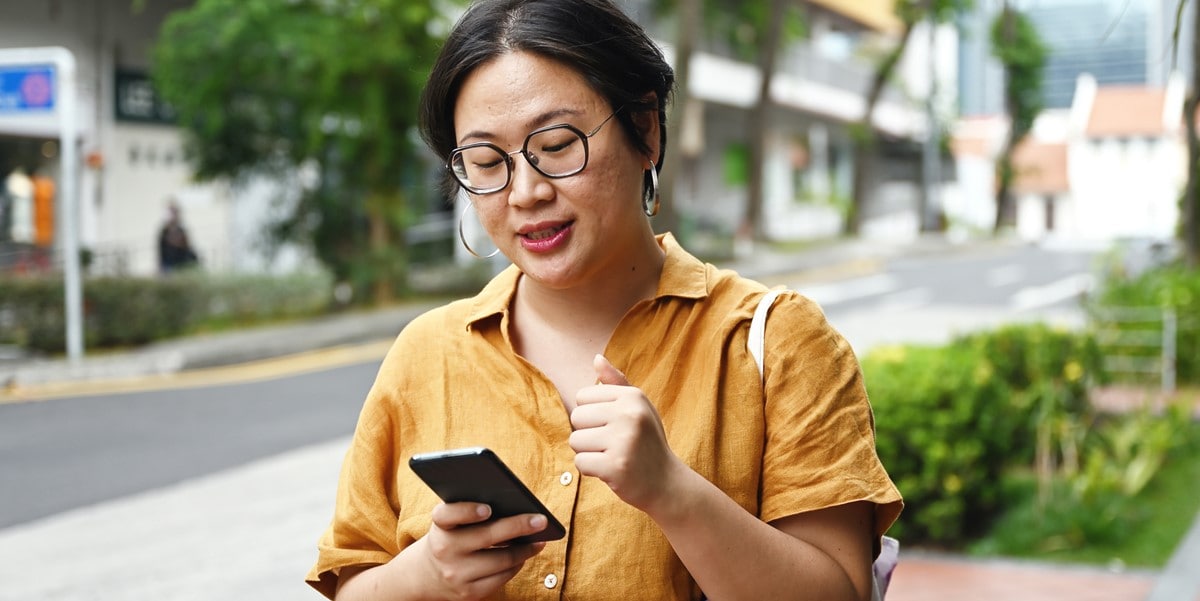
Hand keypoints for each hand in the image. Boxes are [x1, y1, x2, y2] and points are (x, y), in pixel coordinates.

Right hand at [413, 502, 547, 599]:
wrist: (426, 575)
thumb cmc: (449, 538)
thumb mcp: (450, 523)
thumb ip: (470, 511)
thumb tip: (516, 507)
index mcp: (439, 527)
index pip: (448, 515)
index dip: (467, 511)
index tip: (488, 508)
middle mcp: (445, 551)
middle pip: (487, 536)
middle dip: (519, 526)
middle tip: (541, 520)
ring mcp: (456, 574)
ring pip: (501, 560)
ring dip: (525, 549)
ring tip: (539, 540)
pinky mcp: (469, 593)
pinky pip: (502, 578)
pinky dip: (517, 565)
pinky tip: (525, 555)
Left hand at [569, 354, 682, 512]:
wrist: (666, 482)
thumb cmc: (647, 441)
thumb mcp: (638, 407)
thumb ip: (616, 383)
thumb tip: (596, 358)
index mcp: (632, 396)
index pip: (582, 396)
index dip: (592, 414)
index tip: (613, 425)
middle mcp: (629, 414)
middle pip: (576, 417)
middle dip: (588, 433)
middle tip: (612, 444)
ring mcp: (623, 441)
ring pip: (575, 441)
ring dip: (588, 452)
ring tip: (612, 456)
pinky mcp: (615, 466)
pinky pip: (580, 463)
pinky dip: (591, 470)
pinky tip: (611, 470)